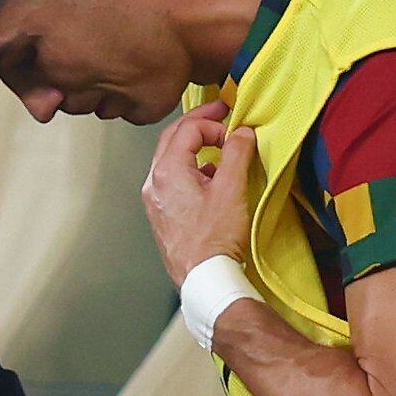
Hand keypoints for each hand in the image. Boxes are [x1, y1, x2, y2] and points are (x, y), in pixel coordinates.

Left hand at [142, 100, 256, 290]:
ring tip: (219, 149)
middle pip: (172, 140)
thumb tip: (241, 132)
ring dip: (195, 148)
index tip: (233, 128)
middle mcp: (154, 185)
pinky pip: (173, 182)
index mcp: (167, 172)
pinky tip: (211, 180)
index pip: (186, 129)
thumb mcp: (231, 189)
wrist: (204, 279)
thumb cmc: (214, 241)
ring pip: (171, 161)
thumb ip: (237, 152)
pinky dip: (191, 170)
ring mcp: (155, 202)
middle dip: (197, 125)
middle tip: (219, 117)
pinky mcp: (162, 217)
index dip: (212, 123)